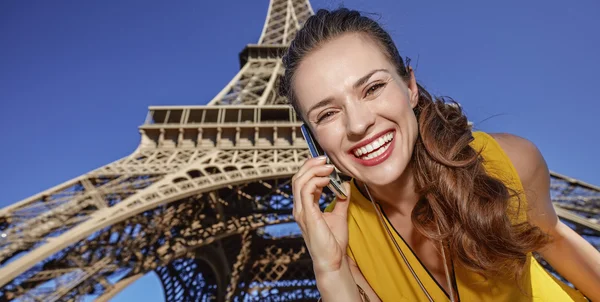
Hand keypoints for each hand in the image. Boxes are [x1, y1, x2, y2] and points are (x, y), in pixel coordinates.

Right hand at [292, 156, 351, 274]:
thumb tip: (345, 184)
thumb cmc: (333, 242)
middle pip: (297, 178)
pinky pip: (306, 191)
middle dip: (310, 165)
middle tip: (326, 159)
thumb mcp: (340, 215)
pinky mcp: (306, 215)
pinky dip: (316, 181)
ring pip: (299, 181)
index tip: (326, 162)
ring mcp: (301, 211)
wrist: (332, 260)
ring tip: (328, 167)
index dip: (312, 168)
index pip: (302, 181)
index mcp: (305, 207)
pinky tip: (328, 180)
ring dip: (314, 170)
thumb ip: (341, 199)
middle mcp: (299, 208)